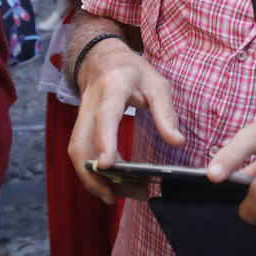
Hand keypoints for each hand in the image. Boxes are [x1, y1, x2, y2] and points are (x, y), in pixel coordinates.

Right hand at [68, 39, 184, 203]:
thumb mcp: (156, 84)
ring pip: (78, 154)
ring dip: (95, 180)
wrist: (101, 59)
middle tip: (119, 196)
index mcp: (113, 87)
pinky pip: (81, 155)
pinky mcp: (80, 129)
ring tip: (121, 196)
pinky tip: (113, 186)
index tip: (108, 164)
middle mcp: (91, 104)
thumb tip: (177, 142)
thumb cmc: (132, 71)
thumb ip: (166, 112)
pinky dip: (93, 174)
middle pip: (81, 144)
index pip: (105, 115)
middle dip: (95, 175)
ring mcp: (81, 117)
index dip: (104, 140)